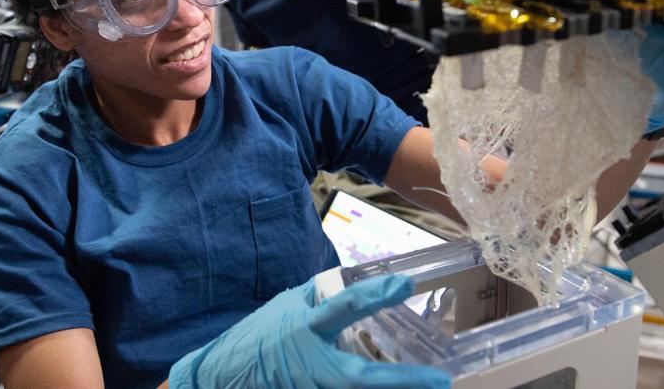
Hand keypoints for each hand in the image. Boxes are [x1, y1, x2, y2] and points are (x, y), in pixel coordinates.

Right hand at [169, 274, 450, 388]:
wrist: (223, 376)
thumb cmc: (257, 336)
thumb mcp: (286, 305)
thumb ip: (320, 297)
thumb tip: (353, 285)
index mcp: (305, 327)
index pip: (344, 306)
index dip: (375, 295)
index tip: (405, 285)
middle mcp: (311, 364)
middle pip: (361, 377)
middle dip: (403, 381)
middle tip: (440, 381)